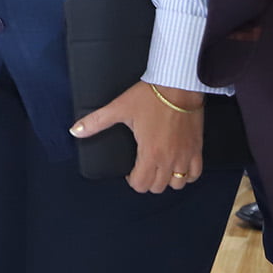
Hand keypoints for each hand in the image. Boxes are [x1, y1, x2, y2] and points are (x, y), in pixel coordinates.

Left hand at [71, 81, 205, 194]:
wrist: (178, 84)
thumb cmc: (150, 96)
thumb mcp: (119, 108)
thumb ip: (96, 122)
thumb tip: (75, 130)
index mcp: (150, 153)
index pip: (141, 185)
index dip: (132, 181)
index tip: (130, 171)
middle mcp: (169, 159)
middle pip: (158, 187)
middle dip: (147, 181)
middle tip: (142, 167)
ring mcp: (186, 155)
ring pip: (178, 184)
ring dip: (167, 179)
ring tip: (159, 166)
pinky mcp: (197, 149)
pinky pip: (195, 174)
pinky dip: (187, 175)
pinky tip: (178, 165)